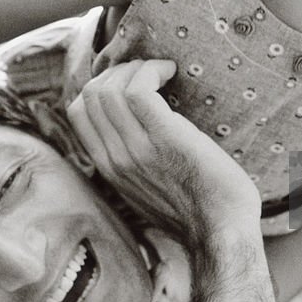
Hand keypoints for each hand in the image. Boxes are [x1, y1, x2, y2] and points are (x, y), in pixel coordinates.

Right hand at [65, 59, 259, 244]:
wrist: (223, 233)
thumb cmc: (200, 209)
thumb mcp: (149, 188)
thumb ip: (134, 162)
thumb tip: (137, 132)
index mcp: (110, 168)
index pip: (78, 111)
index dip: (101, 85)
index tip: (133, 84)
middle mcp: (116, 158)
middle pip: (91, 94)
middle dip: (119, 71)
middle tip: (151, 74)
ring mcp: (137, 149)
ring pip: (110, 89)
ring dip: (137, 68)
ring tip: (162, 72)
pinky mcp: (165, 139)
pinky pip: (139, 90)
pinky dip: (152, 70)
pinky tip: (171, 72)